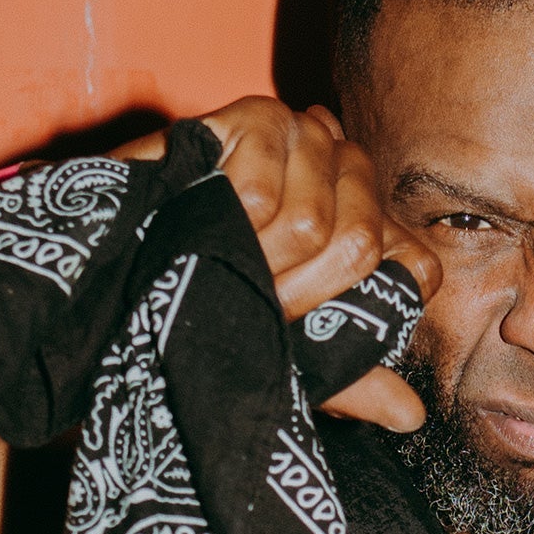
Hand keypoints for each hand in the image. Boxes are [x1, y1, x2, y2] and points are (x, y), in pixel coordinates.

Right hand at [110, 97, 440, 431]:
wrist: (118, 261)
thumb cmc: (207, 296)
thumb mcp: (279, 349)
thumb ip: (347, 377)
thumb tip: (411, 418)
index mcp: (367, 227)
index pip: (416, 266)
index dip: (360, 306)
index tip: (298, 323)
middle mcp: (349, 175)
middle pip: (362, 246)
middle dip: (295, 293)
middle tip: (242, 292)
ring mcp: (309, 139)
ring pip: (312, 224)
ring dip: (252, 260)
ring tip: (213, 251)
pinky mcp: (260, 116)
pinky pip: (260, 197)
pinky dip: (222, 220)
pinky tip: (197, 210)